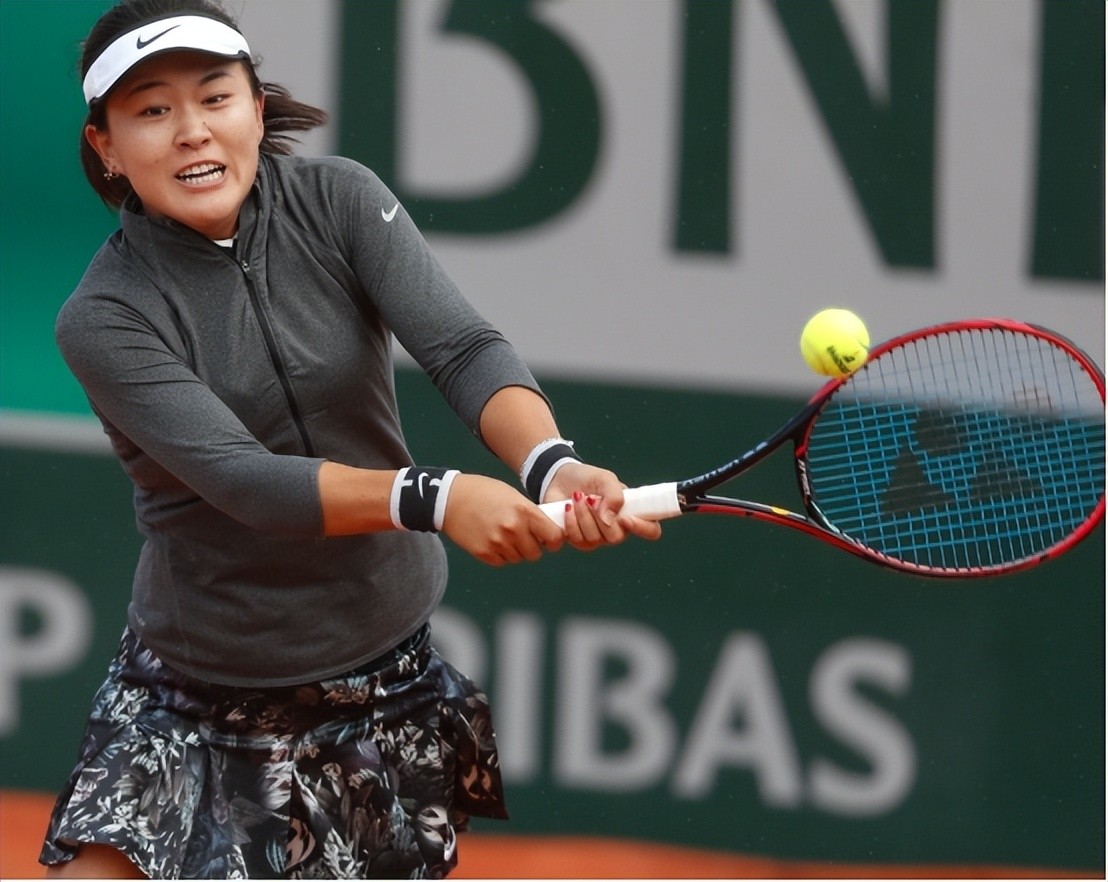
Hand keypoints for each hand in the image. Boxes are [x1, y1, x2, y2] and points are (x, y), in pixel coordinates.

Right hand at [441, 473, 564, 565]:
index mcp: (524, 511)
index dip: (554, 540)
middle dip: (532, 546)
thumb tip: (547, 532)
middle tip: (522, 535)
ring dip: (515, 550)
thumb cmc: (484, 492)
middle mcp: (513, 529)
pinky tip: (491, 539)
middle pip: (535, 553)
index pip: (554, 537)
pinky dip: (500, 554)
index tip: (549, 539)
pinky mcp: (484, 553)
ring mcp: (498, 543)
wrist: (449, 498)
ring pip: (518, 558)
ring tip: (502, 534)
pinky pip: (502, 561)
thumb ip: (530, 514)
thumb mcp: (513, 496)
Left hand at [543, 462, 662, 550]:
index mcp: (632, 512)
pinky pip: (578, 540)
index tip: (625, 518)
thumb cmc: (588, 478)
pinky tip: (567, 508)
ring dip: (583, 515)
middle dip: (600, 516)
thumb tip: (609, 519)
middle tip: (590, 498)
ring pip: (595, 539)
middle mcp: (618, 528)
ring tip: (576, 496)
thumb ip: (614, 495)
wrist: (559, 479)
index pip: (651, 530)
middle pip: (616, 537)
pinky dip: (571, 522)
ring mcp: (599, 537)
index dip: (643, 528)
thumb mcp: (605, 478)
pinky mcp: (579, 540)